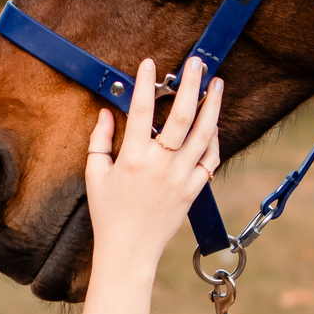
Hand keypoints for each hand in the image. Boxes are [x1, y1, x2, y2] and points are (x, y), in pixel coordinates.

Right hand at [86, 56, 222, 277]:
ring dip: (213, 106)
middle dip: (191, 85)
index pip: (141, 111)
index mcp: (132, 158)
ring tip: (218, 84)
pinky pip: (210, 160)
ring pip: (204, 134)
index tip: (149, 63)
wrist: (129, 251)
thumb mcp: (95, 174)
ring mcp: (180, 177)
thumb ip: (100, 140)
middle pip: (182, 116)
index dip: (145, 83)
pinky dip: (215, 140)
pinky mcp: (193, 190)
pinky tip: (215, 124)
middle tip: (197, 63)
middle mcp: (160, 164)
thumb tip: (106, 113)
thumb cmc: (108, 214)